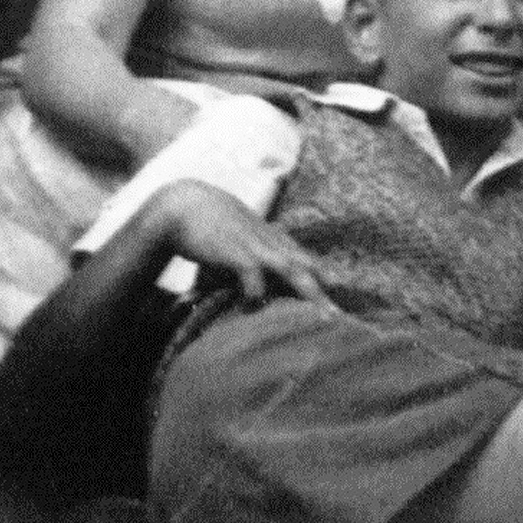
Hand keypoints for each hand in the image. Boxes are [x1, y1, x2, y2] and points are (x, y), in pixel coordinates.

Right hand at [148, 179, 331, 306]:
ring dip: (308, 292)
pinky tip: (252, 310)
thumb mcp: (236, 239)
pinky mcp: (236, 252)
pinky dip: (257, 294)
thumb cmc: (208, 224)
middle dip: (323, 291)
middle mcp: (269, 242)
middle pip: (305, 266)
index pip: (304, 257)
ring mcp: (255, 246)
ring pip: (290, 270)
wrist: (182, 205)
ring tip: (322, 317)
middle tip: (339, 315)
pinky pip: (254, 275)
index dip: (323, 273)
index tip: (340, 290)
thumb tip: (249, 289)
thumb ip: (245, 262)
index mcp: (270, 238)